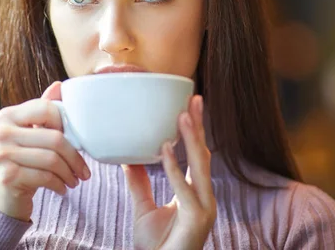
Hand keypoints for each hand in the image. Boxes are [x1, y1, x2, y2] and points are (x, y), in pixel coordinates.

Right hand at [0, 81, 90, 220]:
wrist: (2, 197)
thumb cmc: (22, 160)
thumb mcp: (31, 132)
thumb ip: (44, 110)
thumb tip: (59, 85)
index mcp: (8, 115)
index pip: (47, 109)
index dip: (65, 124)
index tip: (74, 140)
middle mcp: (1, 132)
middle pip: (54, 138)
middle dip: (75, 157)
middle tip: (84, 170)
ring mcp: (1, 154)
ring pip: (52, 160)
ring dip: (70, 173)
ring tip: (75, 180)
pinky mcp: (7, 176)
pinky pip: (45, 177)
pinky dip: (60, 185)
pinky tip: (63, 188)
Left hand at [123, 95, 216, 249]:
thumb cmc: (156, 248)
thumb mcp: (144, 209)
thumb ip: (139, 184)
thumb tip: (129, 159)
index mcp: (195, 194)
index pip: (198, 156)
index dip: (195, 131)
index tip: (190, 106)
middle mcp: (205, 198)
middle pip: (204, 155)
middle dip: (199, 127)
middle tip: (194, 99)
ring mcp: (204, 209)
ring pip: (200, 167)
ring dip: (191, 139)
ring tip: (182, 115)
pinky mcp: (197, 220)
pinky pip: (184, 189)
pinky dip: (174, 168)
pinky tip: (164, 149)